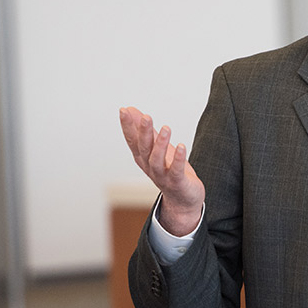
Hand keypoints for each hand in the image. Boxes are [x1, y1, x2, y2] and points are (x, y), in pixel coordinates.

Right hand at [119, 106, 204, 235]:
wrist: (183, 198)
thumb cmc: (169, 169)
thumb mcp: (156, 147)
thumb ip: (145, 130)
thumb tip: (130, 109)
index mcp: (142, 157)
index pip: (132, 140)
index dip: (127, 126)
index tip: (124, 110)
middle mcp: (149, 166)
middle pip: (144, 148)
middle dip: (144, 133)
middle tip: (146, 117)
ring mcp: (163, 176)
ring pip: (157, 159)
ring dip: (161, 144)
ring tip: (166, 128)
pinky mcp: (177, 182)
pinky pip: (176, 170)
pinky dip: (179, 159)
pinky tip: (183, 146)